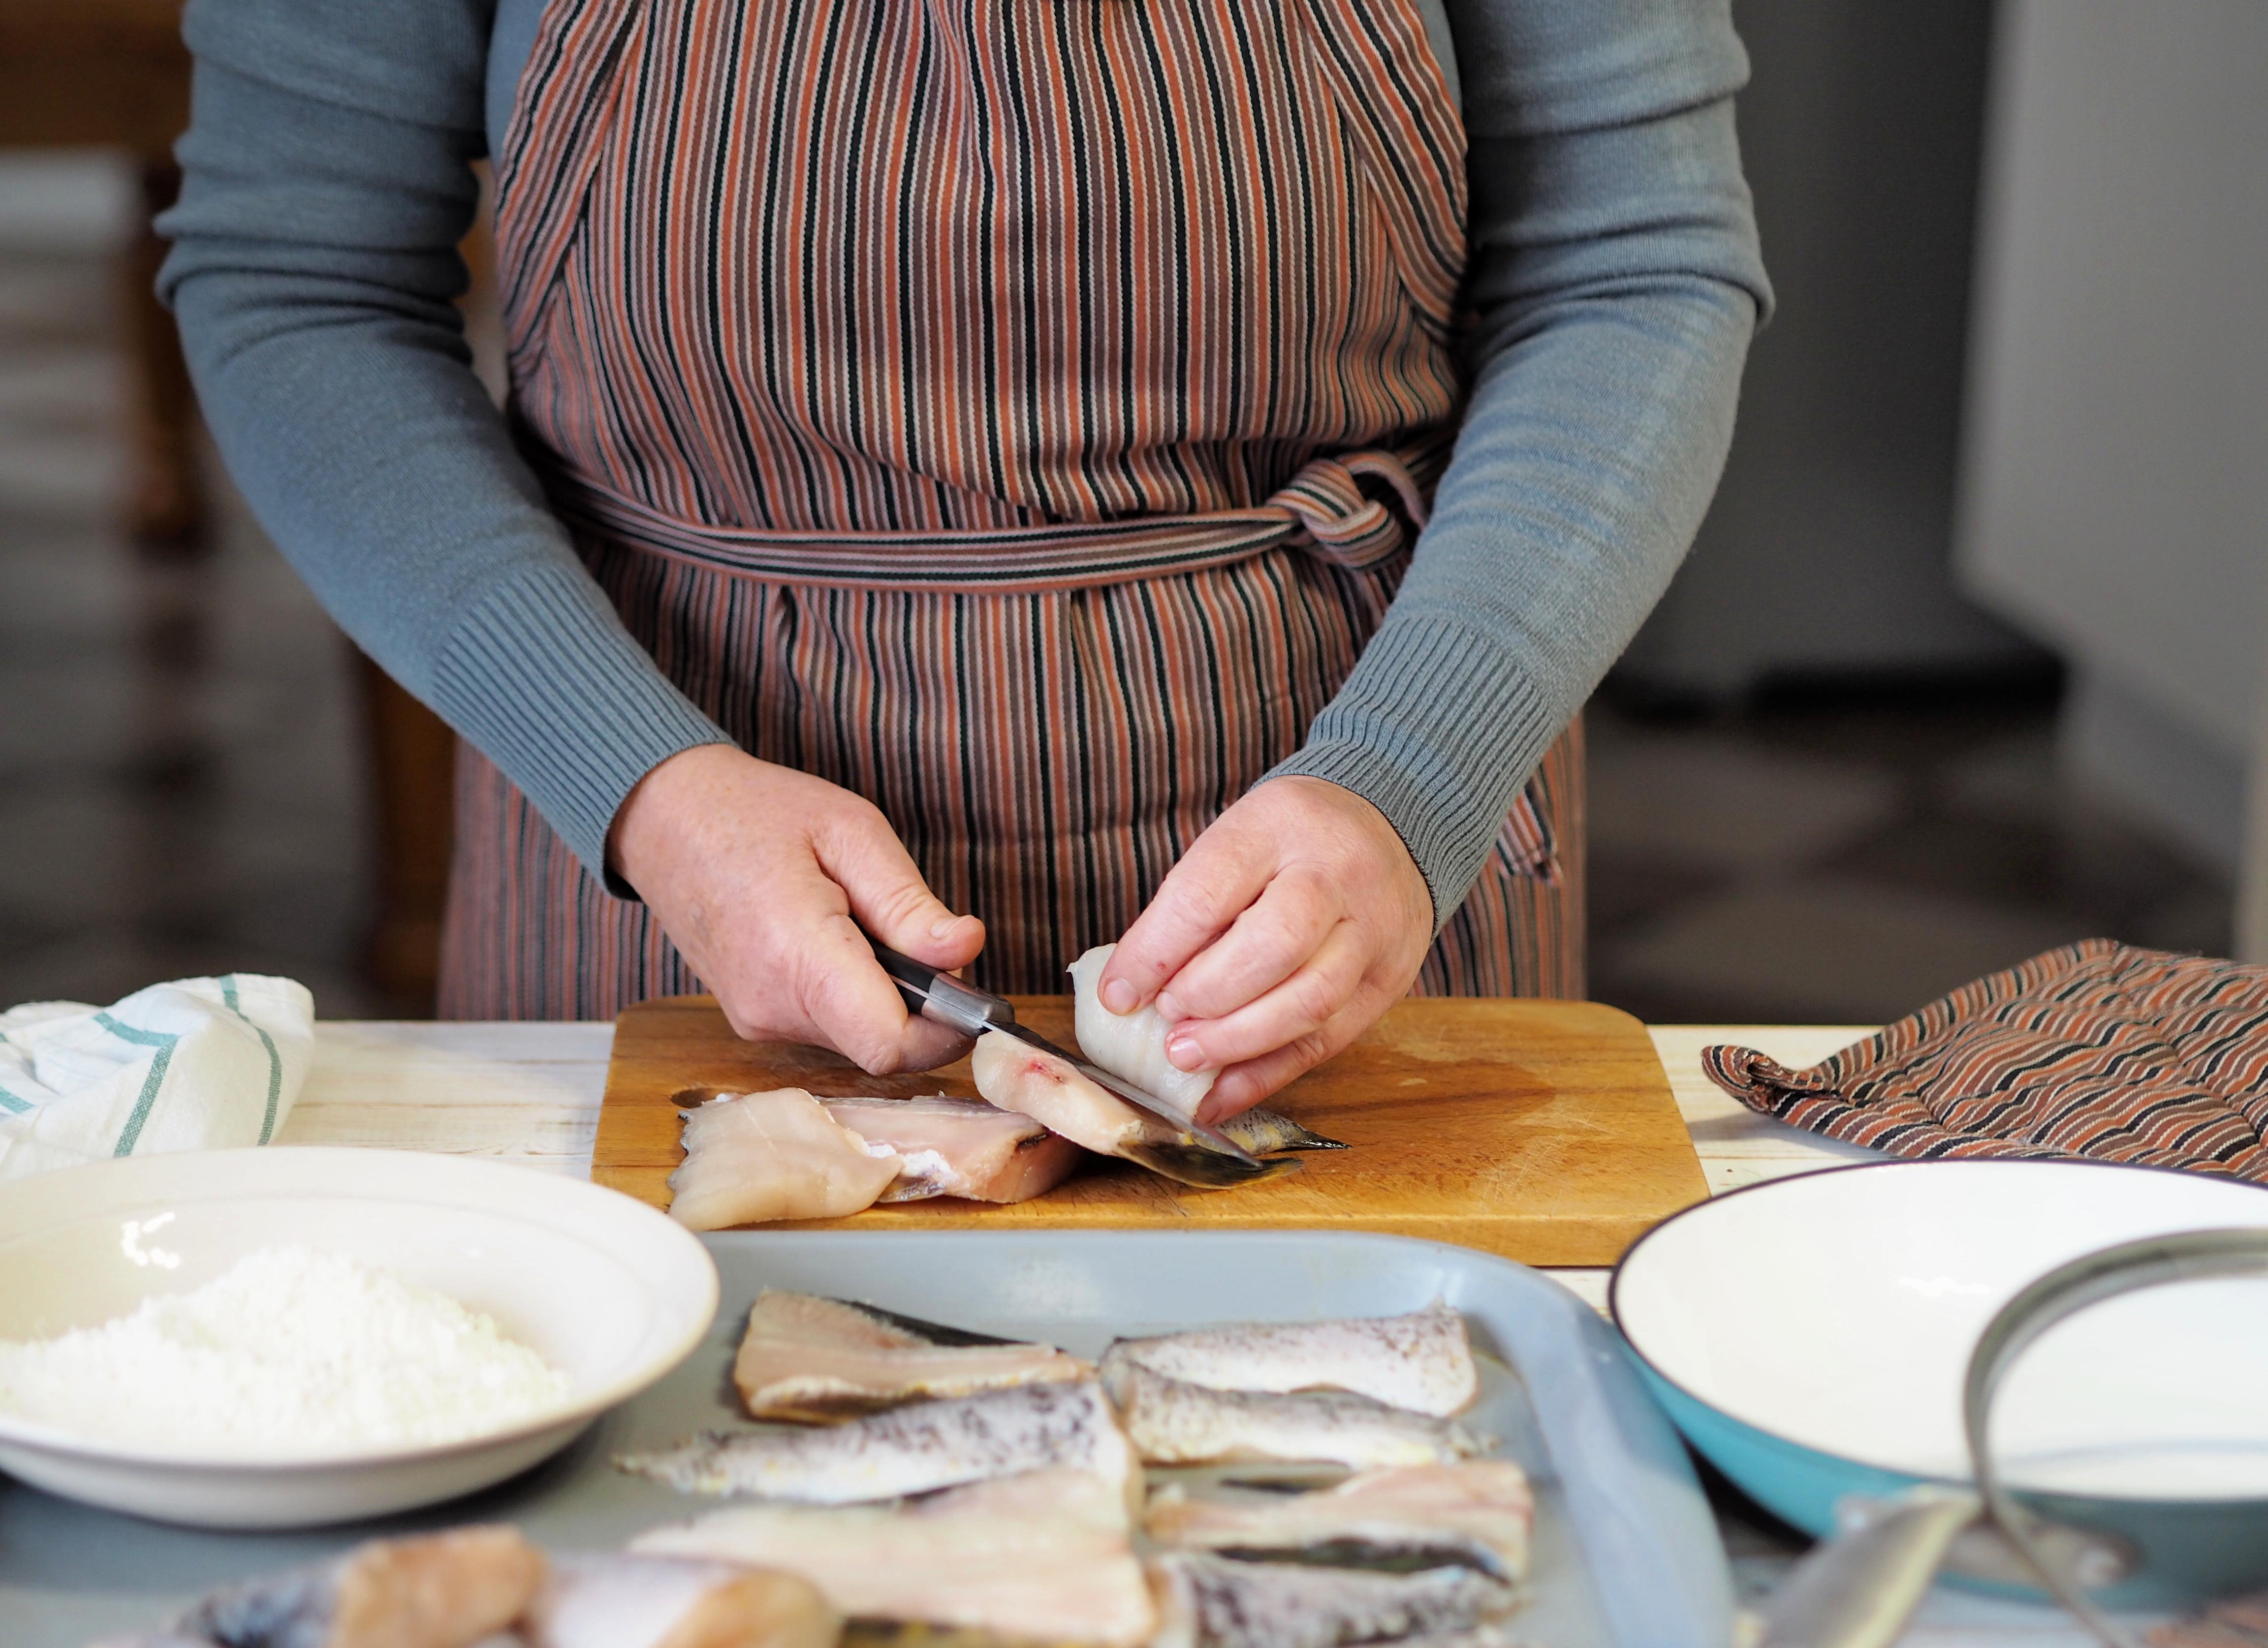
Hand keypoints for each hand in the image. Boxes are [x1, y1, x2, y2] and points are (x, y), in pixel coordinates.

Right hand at [609, 744, 983, 1072]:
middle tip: (915, 932)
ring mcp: (757, 1020)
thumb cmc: (758, 813)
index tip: (966, 985)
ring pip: (858, 1037)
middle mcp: (772, 1005)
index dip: (947, 1028)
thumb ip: (909, 903)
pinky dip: (852, 994)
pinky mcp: (753, 1021)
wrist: (664, 819)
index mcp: (798, 956)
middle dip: (922, 1004)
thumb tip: (967, 949)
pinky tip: (835, 939)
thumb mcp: (851, 831)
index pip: (890, 1045)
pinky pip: (829, 1026)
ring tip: (861, 922)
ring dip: (885, 994)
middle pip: (883, 1046)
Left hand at [1098, 776, 1431, 1119]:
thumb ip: (1190, 909)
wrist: (1389, 828)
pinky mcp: (1389, 980)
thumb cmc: (1287, 845)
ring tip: (1185, 1055)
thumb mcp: (1235, 844)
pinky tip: (1219, 1095)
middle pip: (1274, 945)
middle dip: (1207, 995)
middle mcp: (1338, 875)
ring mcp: (1374, 930)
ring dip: (1237, 1041)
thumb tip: (1132, 992)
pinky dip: (1266, 1076)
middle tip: (1165, 1016)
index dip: (1156, 953)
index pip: (1209, 894)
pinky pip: (1328, 1041)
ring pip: (1310, 1000)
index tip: (1118, 996)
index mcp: (1279, 825)